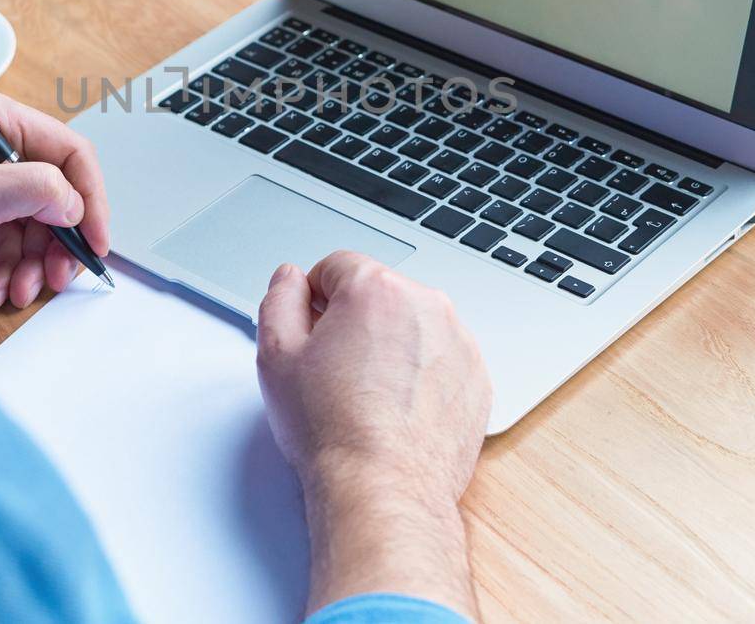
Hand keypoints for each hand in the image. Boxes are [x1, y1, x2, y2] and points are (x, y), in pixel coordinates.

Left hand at [0, 92, 108, 310]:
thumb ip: (33, 191)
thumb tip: (75, 203)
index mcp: (1, 124)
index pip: (71, 155)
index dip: (91, 198)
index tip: (96, 239)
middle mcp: (0, 152)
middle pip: (59, 198)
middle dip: (59, 243)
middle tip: (58, 276)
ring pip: (38, 229)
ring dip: (32, 265)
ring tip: (18, 290)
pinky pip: (12, 247)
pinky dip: (9, 272)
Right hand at [256, 251, 489, 616]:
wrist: (384, 489)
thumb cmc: (331, 430)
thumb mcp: (276, 357)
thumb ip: (280, 300)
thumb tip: (291, 279)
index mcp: (376, 290)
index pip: (338, 266)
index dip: (316, 297)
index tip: (313, 331)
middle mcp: (426, 306)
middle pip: (380, 294)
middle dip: (356, 321)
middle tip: (334, 370)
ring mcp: (459, 342)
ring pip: (413, 326)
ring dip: (392, 346)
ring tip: (368, 395)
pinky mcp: (477, 378)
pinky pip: (442, 359)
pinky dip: (422, 375)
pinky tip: (398, 409)